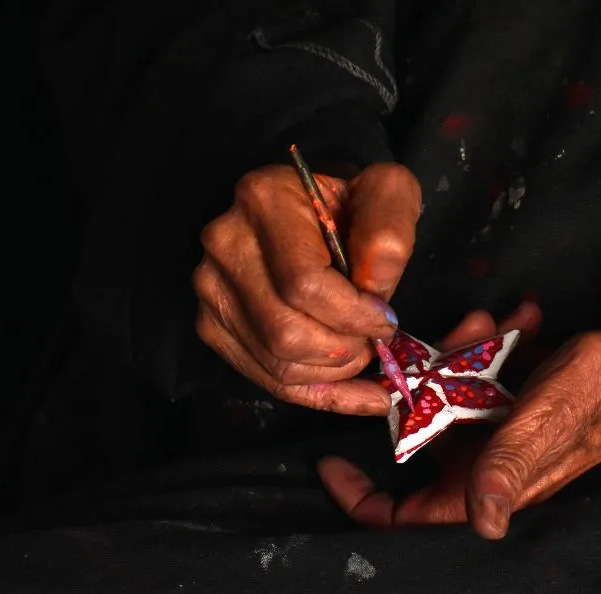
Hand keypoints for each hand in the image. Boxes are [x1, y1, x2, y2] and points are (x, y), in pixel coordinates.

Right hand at [193, 163, 421, 414]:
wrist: (310, 212)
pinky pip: (268, 380)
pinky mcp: (213, 325)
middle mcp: (225, 244)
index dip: (354, 316)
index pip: (304, 285)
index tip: (386, 320)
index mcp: (264, 200)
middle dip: (346, 350)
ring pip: (278, 364)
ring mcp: (211, 288)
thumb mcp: (387, 193)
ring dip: (335, 372)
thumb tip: (373, 287)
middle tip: (374, 339)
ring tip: (362, 350)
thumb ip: (389, 230)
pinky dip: (321, 394)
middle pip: (287, 334)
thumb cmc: (352, 204)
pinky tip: (356, 391)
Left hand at [318, 313, 600, 538]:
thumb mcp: (550, 421)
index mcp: (485, 484)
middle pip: (418, 432)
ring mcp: (491, 428)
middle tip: (460, 333)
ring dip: (464, 348)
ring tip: (496, 316)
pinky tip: (524, 316)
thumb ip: (510, 465)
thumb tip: (483, 524)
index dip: (361, 497)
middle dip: (426, 378)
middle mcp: (480, 461)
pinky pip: (478, 371)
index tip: (330, 457)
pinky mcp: (507, 397)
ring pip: (444, 392)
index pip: (405, 513)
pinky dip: (494, 340)